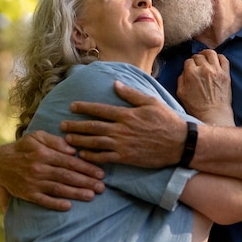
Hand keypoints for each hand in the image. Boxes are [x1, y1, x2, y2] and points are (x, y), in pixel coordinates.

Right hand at [0, 131, 105, 211]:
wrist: (1, 163)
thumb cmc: (24, 148)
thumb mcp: (37, 137)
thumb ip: (56, 141)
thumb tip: (73, 149)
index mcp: (44, 153)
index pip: (70, 162)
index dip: (86, 168)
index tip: (101, 173)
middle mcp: (39, 168)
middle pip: (67, 176)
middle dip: (86, 182)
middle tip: (102, 187)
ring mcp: (33, 182)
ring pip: (58, 188)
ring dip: (76, 193)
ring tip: (92, 196)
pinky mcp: (28, 194)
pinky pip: (44, 201)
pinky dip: (56, 204)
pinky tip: (68, 207)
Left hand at [61, 81, 187, 166]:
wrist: (180, 143)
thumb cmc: (166, 120)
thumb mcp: (151, 101)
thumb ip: (131, 94)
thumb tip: (115, 84)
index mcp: (127, 114)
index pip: (100, 110)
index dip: (84, 108)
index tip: (72, 106)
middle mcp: (122, 130)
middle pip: (93, 127)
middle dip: (75, 125)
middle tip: (61, 125)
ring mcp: (123, 145)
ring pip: (95, 143)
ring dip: (79, 140)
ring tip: (67, 139)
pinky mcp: (126, 158)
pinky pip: (105, 157)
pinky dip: (92, 156)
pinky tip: (83, 155)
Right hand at [177, 50, 234, 125]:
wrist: (213, 114)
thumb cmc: (196, 106)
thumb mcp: (180, 93)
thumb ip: (181, 79)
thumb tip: (185, 71)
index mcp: (191, 73)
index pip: (188, 61)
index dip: (188, 64)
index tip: (190, 68)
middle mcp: (204, 69)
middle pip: (199, 56)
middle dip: (196, 59)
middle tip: (197, 64)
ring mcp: (216, 70)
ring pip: (211, 53)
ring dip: (206, 54)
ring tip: (205, 57)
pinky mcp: (226, 74)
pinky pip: (224, 59)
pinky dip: (219, 57)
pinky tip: (216, 60)